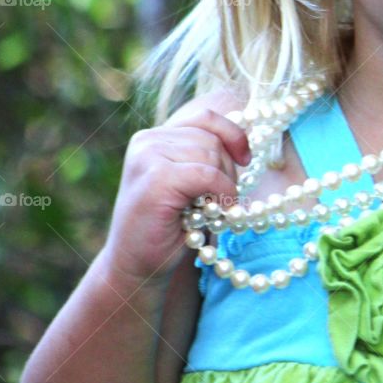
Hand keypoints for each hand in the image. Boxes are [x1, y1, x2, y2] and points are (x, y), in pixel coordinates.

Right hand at [99, 89, 251, 286]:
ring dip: (224, 185)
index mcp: (154, 137)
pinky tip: (216, 211)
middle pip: (212, 139)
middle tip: (218, 203)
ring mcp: (148, 157)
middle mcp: (147, 140)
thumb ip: (204, 159)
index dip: (232, 134)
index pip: (204, 117)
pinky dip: (221, 193)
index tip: (246, 159)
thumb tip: (245, 146)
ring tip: (209, 210)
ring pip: (212, 155)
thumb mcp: (188, 184)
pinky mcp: (156, 178)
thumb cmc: (168, 228)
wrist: (136, 265)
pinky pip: (208, 174)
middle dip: (228, 171)